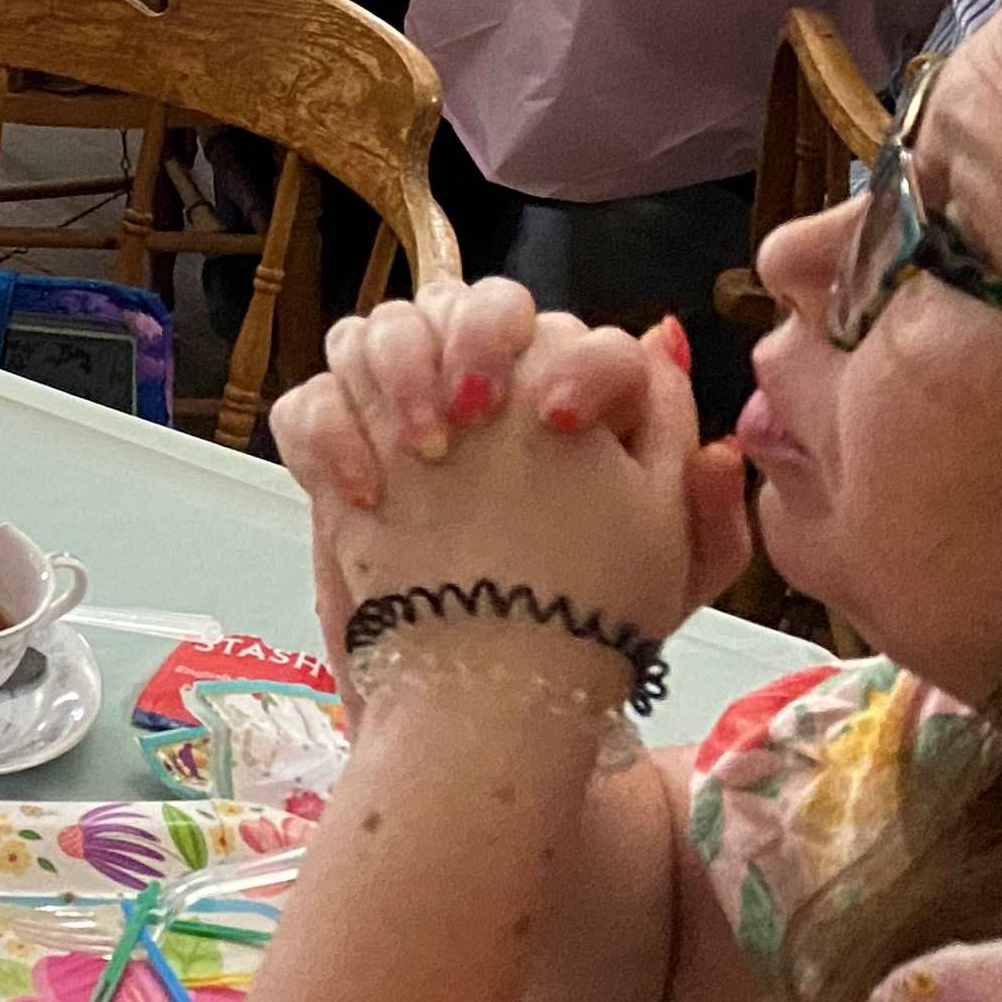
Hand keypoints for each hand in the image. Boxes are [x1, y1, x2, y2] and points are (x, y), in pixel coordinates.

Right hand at [278, 297, 752, 637]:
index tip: (565, 423)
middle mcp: (478, 394)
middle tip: (475, 414)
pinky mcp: (334, 458)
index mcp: (563, 402)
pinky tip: (365, 493)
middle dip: (470, 340)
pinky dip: (326, 434)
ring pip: (374, 329)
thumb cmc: (585, 626)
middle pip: (464, 301)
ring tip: (423, 449)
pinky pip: (307, 404)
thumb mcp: (667, 561)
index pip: (568, 331)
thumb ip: (695, 467)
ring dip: (395, 369)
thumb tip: (672, 355)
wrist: (484, 700)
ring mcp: (396, 419)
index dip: (572, 359)